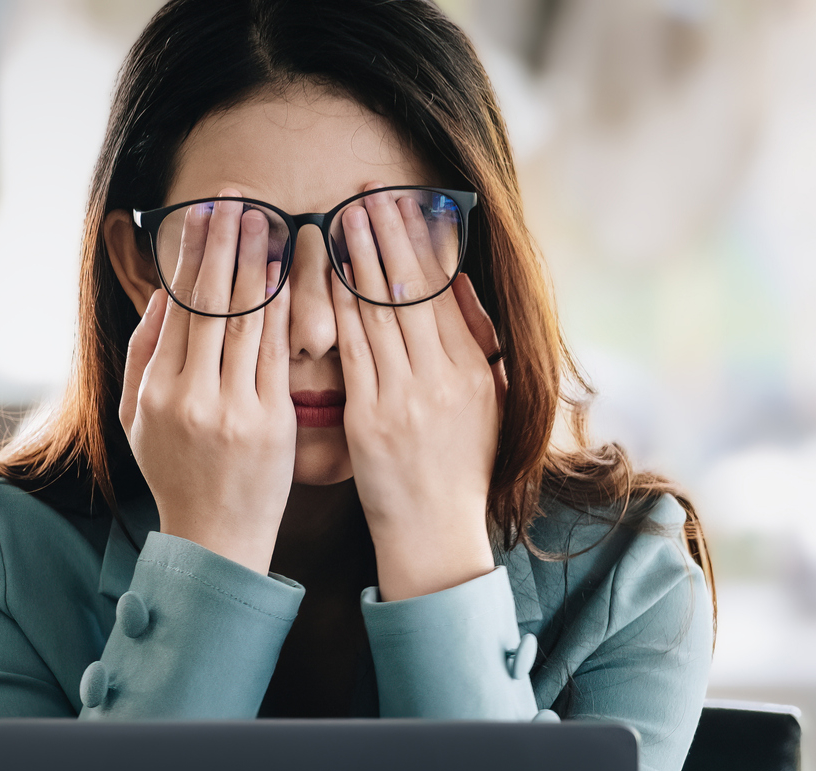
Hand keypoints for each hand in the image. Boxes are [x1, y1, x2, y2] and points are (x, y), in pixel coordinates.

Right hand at [118, 190, 295, 575]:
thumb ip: (143, 355)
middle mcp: (190, 395)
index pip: (178, 306)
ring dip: (257, 263)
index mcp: (155, 390)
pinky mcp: (271, 423)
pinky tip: (289, 275)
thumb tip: (161, 296)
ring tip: (266, 218)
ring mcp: (232, 409)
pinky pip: (277, 354)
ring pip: (246, 320)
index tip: (205, 212)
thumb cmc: (177, 475)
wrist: (215, 539)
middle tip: (237, 195)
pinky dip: (282, 310)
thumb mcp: (137, 419)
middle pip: (210, 302)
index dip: (193, 254)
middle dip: (225, 242)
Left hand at [330, 185, 504, 600]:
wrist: (437, 535)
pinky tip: (326, 276)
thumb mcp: (488, 403)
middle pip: (413, 290)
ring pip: (381, 311)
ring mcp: (407, 397)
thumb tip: (462, 285)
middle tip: (369, 189)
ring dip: (361, 258)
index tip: (405, 202)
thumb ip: (477, 343)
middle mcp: (443, 377)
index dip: (422, 242)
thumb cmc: (458, 471)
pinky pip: (353, 350)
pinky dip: (340, 308)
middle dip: (389, 234)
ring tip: (345, 215)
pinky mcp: (372, 418)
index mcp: (473, 370)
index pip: (444, 290)